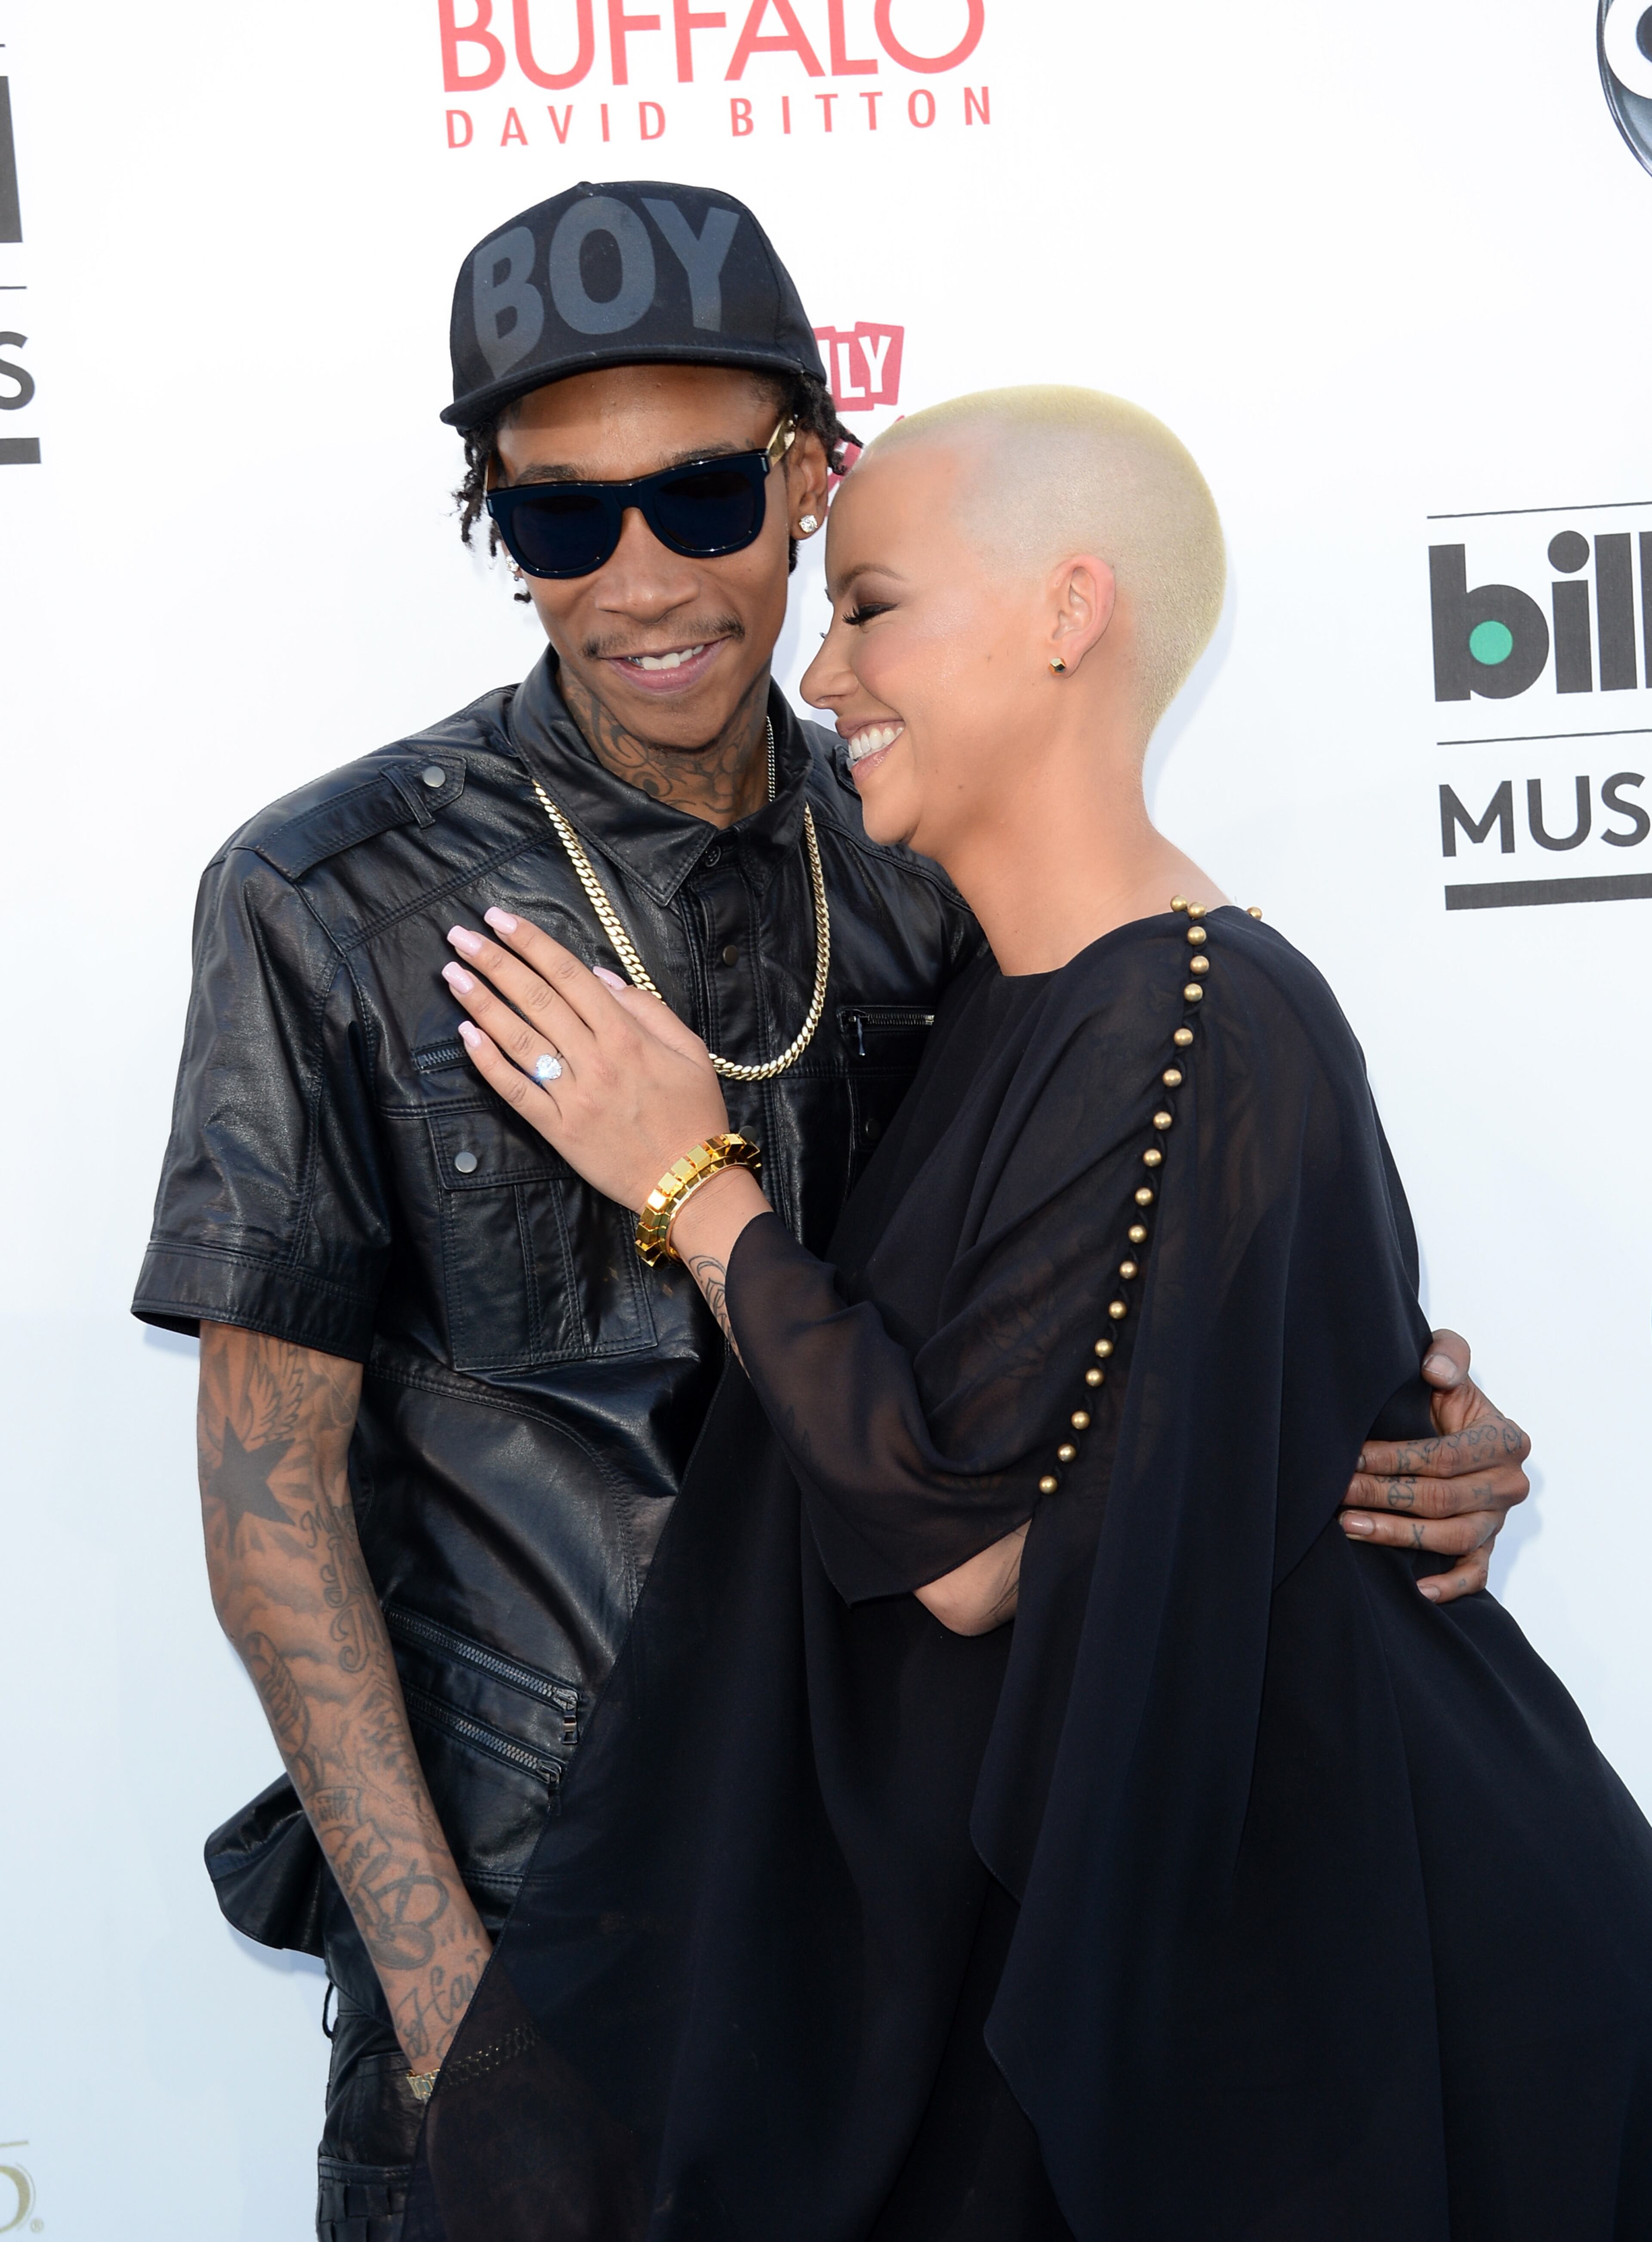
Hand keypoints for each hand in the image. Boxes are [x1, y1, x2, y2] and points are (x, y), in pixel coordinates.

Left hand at [442, 909, 729, 1209]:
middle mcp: (595, 1059)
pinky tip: (467, 1035)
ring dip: (481, 1003)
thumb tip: (599, 975)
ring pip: (518, 1039)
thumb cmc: (693, 1112)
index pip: (568, 974)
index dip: (530, 943)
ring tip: (452, 974)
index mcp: (626, 1035)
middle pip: (535, 998)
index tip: (499, 919)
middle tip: (459, 936)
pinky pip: (516, 1091)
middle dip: (494, 962)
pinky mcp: (559, 1129)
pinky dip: (488, 1063)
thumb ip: (646, 1007)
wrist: (690, 1180)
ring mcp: (574, 1095)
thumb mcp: (689, 1050)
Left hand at [1339, 1329, 1530, 1602]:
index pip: (1444, 1456)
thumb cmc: (1445, 1396)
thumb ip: (1448, 1355)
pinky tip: (1417, 1589)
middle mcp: (1508, 1484)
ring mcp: (1498, 1519)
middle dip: (1383, 1495)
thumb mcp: (1449, 1366)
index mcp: (1505, 1440)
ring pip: (1451, 1537)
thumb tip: (1434, 1371)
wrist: (1455, 1424)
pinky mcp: (1487, 1545)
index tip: (1351, 1456)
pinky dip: (1450, 1585)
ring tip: (1349, 1527)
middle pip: (1441, 1498)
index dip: (1394, 1457)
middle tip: (1338, 1492)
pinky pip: (1475, 1572)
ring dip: (1397, 1534)